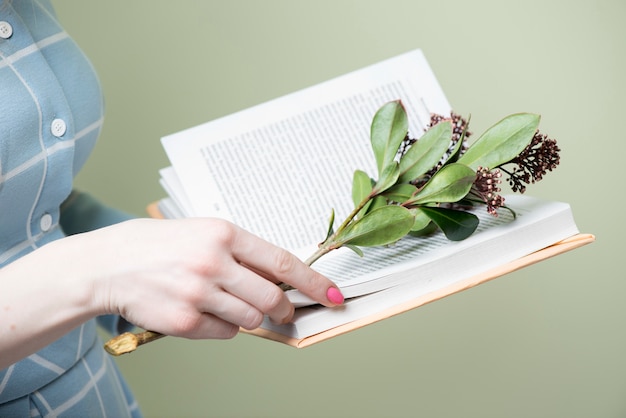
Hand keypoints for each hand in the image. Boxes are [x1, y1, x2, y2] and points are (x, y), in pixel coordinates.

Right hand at [83, 217, 342, 339]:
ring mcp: (199, 293)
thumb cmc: (159, 245)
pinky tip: (201, 311)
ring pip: (251, 320)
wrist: (108, 264)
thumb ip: (241, 254)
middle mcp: (213, 262)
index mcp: (223, 234)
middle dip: (285, 310)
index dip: (313, 282)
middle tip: (285, 313)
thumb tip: (279, 279)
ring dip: (248, 317)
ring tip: (222, 302)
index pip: (281, 262)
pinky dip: (222, 328)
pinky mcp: (184, 321)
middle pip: (272, 299)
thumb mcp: (202, 233)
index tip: (334, 295)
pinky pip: (224, 334)